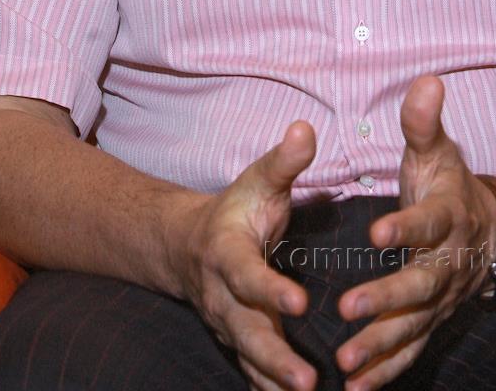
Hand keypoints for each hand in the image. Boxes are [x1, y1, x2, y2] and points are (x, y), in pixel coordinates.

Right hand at [165, 120, 317, 390]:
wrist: (188, 244)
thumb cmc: (236, 208)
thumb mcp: (258, 180)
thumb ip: (284, 161)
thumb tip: (306, 129)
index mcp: (227, 254)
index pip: (248, 276)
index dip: (271, 290)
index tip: (300, 303)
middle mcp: (224, 296)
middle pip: (247, 332)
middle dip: (275, 358)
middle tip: (307, 380)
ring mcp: (229, 324)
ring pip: (250, 359)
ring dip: (276, 381)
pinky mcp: (239, 342)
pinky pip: (253, 371)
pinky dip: (271, 388)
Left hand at [335, 75, 495, 390]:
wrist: (491, 231)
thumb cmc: (451, 184)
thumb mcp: (437, 150)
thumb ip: (424, 122)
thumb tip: (425, 80)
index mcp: (447, 217)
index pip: (427, 223)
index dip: (405, 228)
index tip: (376, 233)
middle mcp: (448, 262)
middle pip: (421, 286)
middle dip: (386, 300)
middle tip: (347, 309)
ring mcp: (442, 298)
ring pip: (415, 326)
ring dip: (381, 345)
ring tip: (345, 361)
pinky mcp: (432, 321)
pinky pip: (411, 350)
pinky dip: (387, 371)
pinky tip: (356, 387)